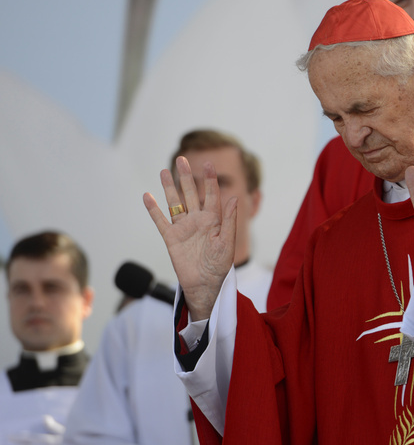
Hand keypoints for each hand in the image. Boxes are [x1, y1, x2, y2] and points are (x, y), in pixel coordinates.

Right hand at [143, 157, 236, 319]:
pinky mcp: (171, 238)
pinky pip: (161, 221)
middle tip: (181, 159)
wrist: (205, 285)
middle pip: (190, 194)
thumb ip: (229, 220)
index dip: (209, 180)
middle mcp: (197, 220)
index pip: (211, 195)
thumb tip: (234, 198)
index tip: (208, 163)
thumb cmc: (220, 266)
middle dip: (186, 177)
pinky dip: (153, 209)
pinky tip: (147, 196)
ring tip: (164, 171)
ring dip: (169, 188)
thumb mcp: (227, 243)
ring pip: (175, 203)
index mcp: (214, 220)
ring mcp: (183, 228)